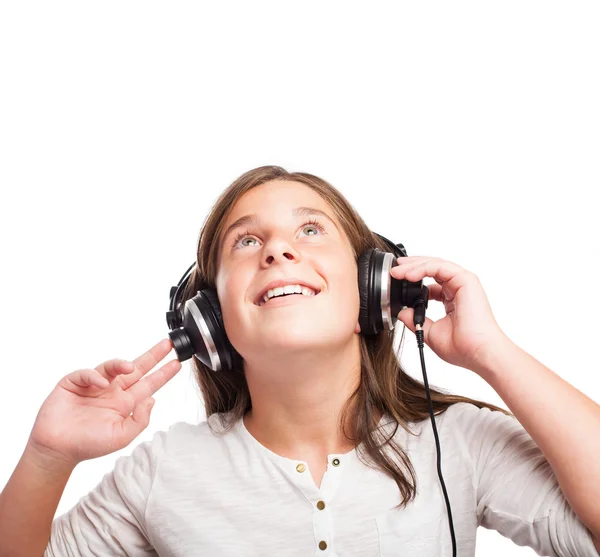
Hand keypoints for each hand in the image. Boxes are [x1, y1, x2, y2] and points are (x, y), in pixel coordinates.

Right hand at [27, 339, 181, 466]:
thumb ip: (140, 420)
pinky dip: (94, 375)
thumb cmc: (89, 444)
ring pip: (112, 367)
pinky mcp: (74, 383)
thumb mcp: (122, 437)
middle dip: (153, 355)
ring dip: (121, 364)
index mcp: (125, 402)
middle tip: (168, 344)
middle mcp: (112, 391)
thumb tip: (153, 399)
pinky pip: (87, 373)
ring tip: (129, 366)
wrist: (57, 450)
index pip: (148, 384)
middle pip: (136, 368)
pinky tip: (100, 382)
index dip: (163, 373)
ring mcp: (94, 385)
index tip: (177, 363)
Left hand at [390, 256, 509, 373]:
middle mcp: (458, 289)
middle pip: (431, 269)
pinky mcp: (466, 280)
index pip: (430, 282)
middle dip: (410, 267)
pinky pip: (441, 267)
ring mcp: (463, 283)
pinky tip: (410, 275)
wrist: (477, 352)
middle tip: (393, 271)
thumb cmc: (462, 347)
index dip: (413, 279)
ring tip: (397, 272)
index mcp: (451, 300)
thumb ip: (415, 320)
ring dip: (414, 266)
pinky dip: (423, 268)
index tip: (396, 281)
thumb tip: (401, 312)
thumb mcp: (429, 332)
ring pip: (435, 264)